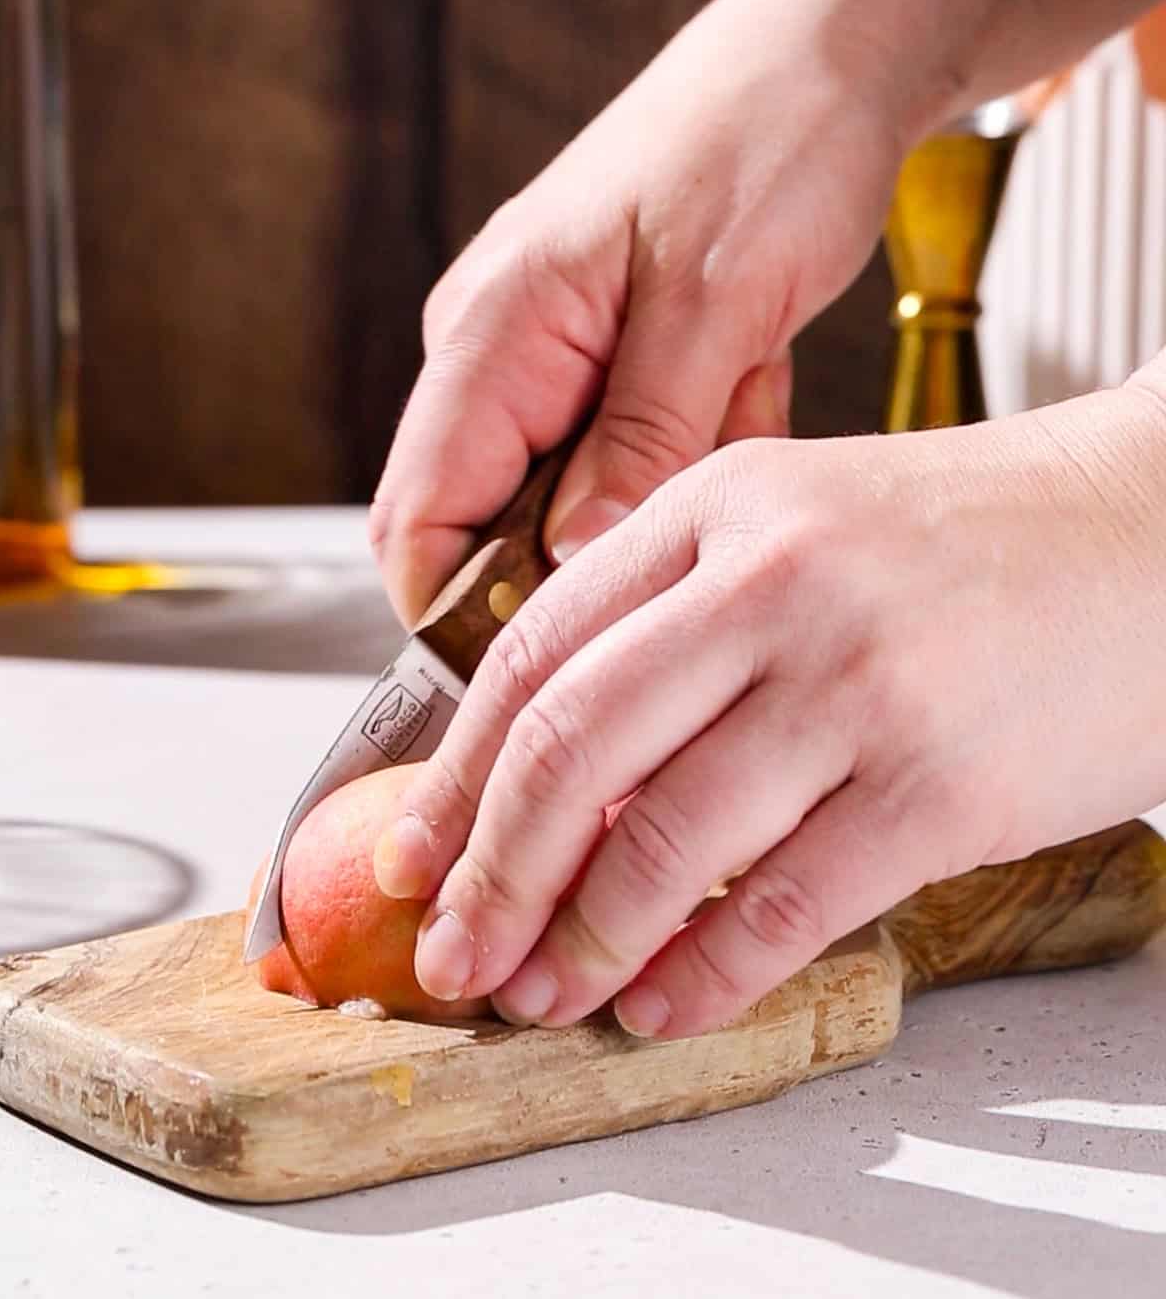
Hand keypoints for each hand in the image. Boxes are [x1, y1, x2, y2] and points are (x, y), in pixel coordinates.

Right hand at [370, 0, 915, 625]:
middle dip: (614, 532)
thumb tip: (574, 564)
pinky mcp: (612, 353)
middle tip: (714, 450)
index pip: (417, 524)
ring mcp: (553, 350)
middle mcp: (500, 344)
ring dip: (678, 473)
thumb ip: (641, 439)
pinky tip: (757, 361)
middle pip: (501, 524)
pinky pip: (643, 451)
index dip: (469, 615)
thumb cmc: (765, 137)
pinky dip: (709, 431)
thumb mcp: (715, 298)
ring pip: (588, 494)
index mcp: (493, 327)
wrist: (828, 54)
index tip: (575, 652)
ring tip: (748, 375)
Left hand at [372, 375, 1165, 1037]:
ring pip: (660, 840)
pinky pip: (780, 905)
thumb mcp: (808, 515)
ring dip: (581, 941)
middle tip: (456, 953)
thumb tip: (566, 769)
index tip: (417, 850)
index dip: (458, 770)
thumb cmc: (980, 536)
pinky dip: (702, 974)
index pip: (535, 649)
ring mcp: (853, 681)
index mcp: (721, 504)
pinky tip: (663, 1005)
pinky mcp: (936, 785)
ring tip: (547, 994)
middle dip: (491, 875)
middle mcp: (771, 582)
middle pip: (569, 750)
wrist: (1155, 531)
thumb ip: (685, 610)